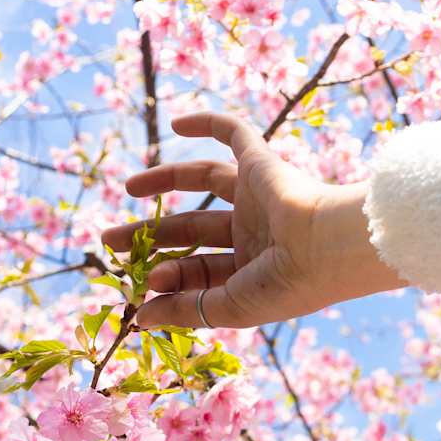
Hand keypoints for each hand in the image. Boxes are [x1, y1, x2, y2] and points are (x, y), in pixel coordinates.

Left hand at [103, 110, 405, 329]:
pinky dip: (208, 124)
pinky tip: (176, 122)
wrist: (330, 248)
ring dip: (164, 181)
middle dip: (150, 236)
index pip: (198, 271)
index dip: (166, 278)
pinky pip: (235, 133)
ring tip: (128, 187)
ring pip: (202, 182)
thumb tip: (139, 318)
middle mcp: (254, 233)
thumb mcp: (231, 307)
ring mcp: (258, 197)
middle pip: (191, 230)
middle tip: (111, 240)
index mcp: (252, 271)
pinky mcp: (263, 164)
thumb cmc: (288, 286)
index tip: (137, 288)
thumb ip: (186, 310)